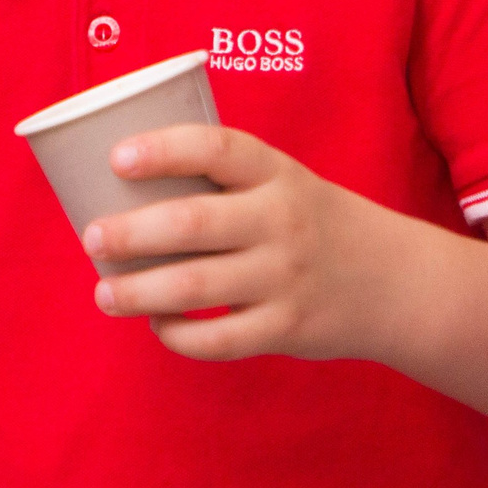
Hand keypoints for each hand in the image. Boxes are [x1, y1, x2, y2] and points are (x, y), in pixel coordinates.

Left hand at [84, 125, 404, 362]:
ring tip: (104, 293)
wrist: (396, 281)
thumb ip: (223, 182)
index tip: (116, 157)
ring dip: (137, 291)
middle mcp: (282, 220)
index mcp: (277, 173)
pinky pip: (219, 339)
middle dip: (130, 233)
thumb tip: (120, 187)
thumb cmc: (312, 222)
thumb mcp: (284, 183)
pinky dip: (178, 335)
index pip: (217, 148)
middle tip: (91, 238)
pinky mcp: (287, 328)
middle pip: (192, 223)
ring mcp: (285, 277)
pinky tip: (157, 325)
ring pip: (194, 285)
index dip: (163, 149)